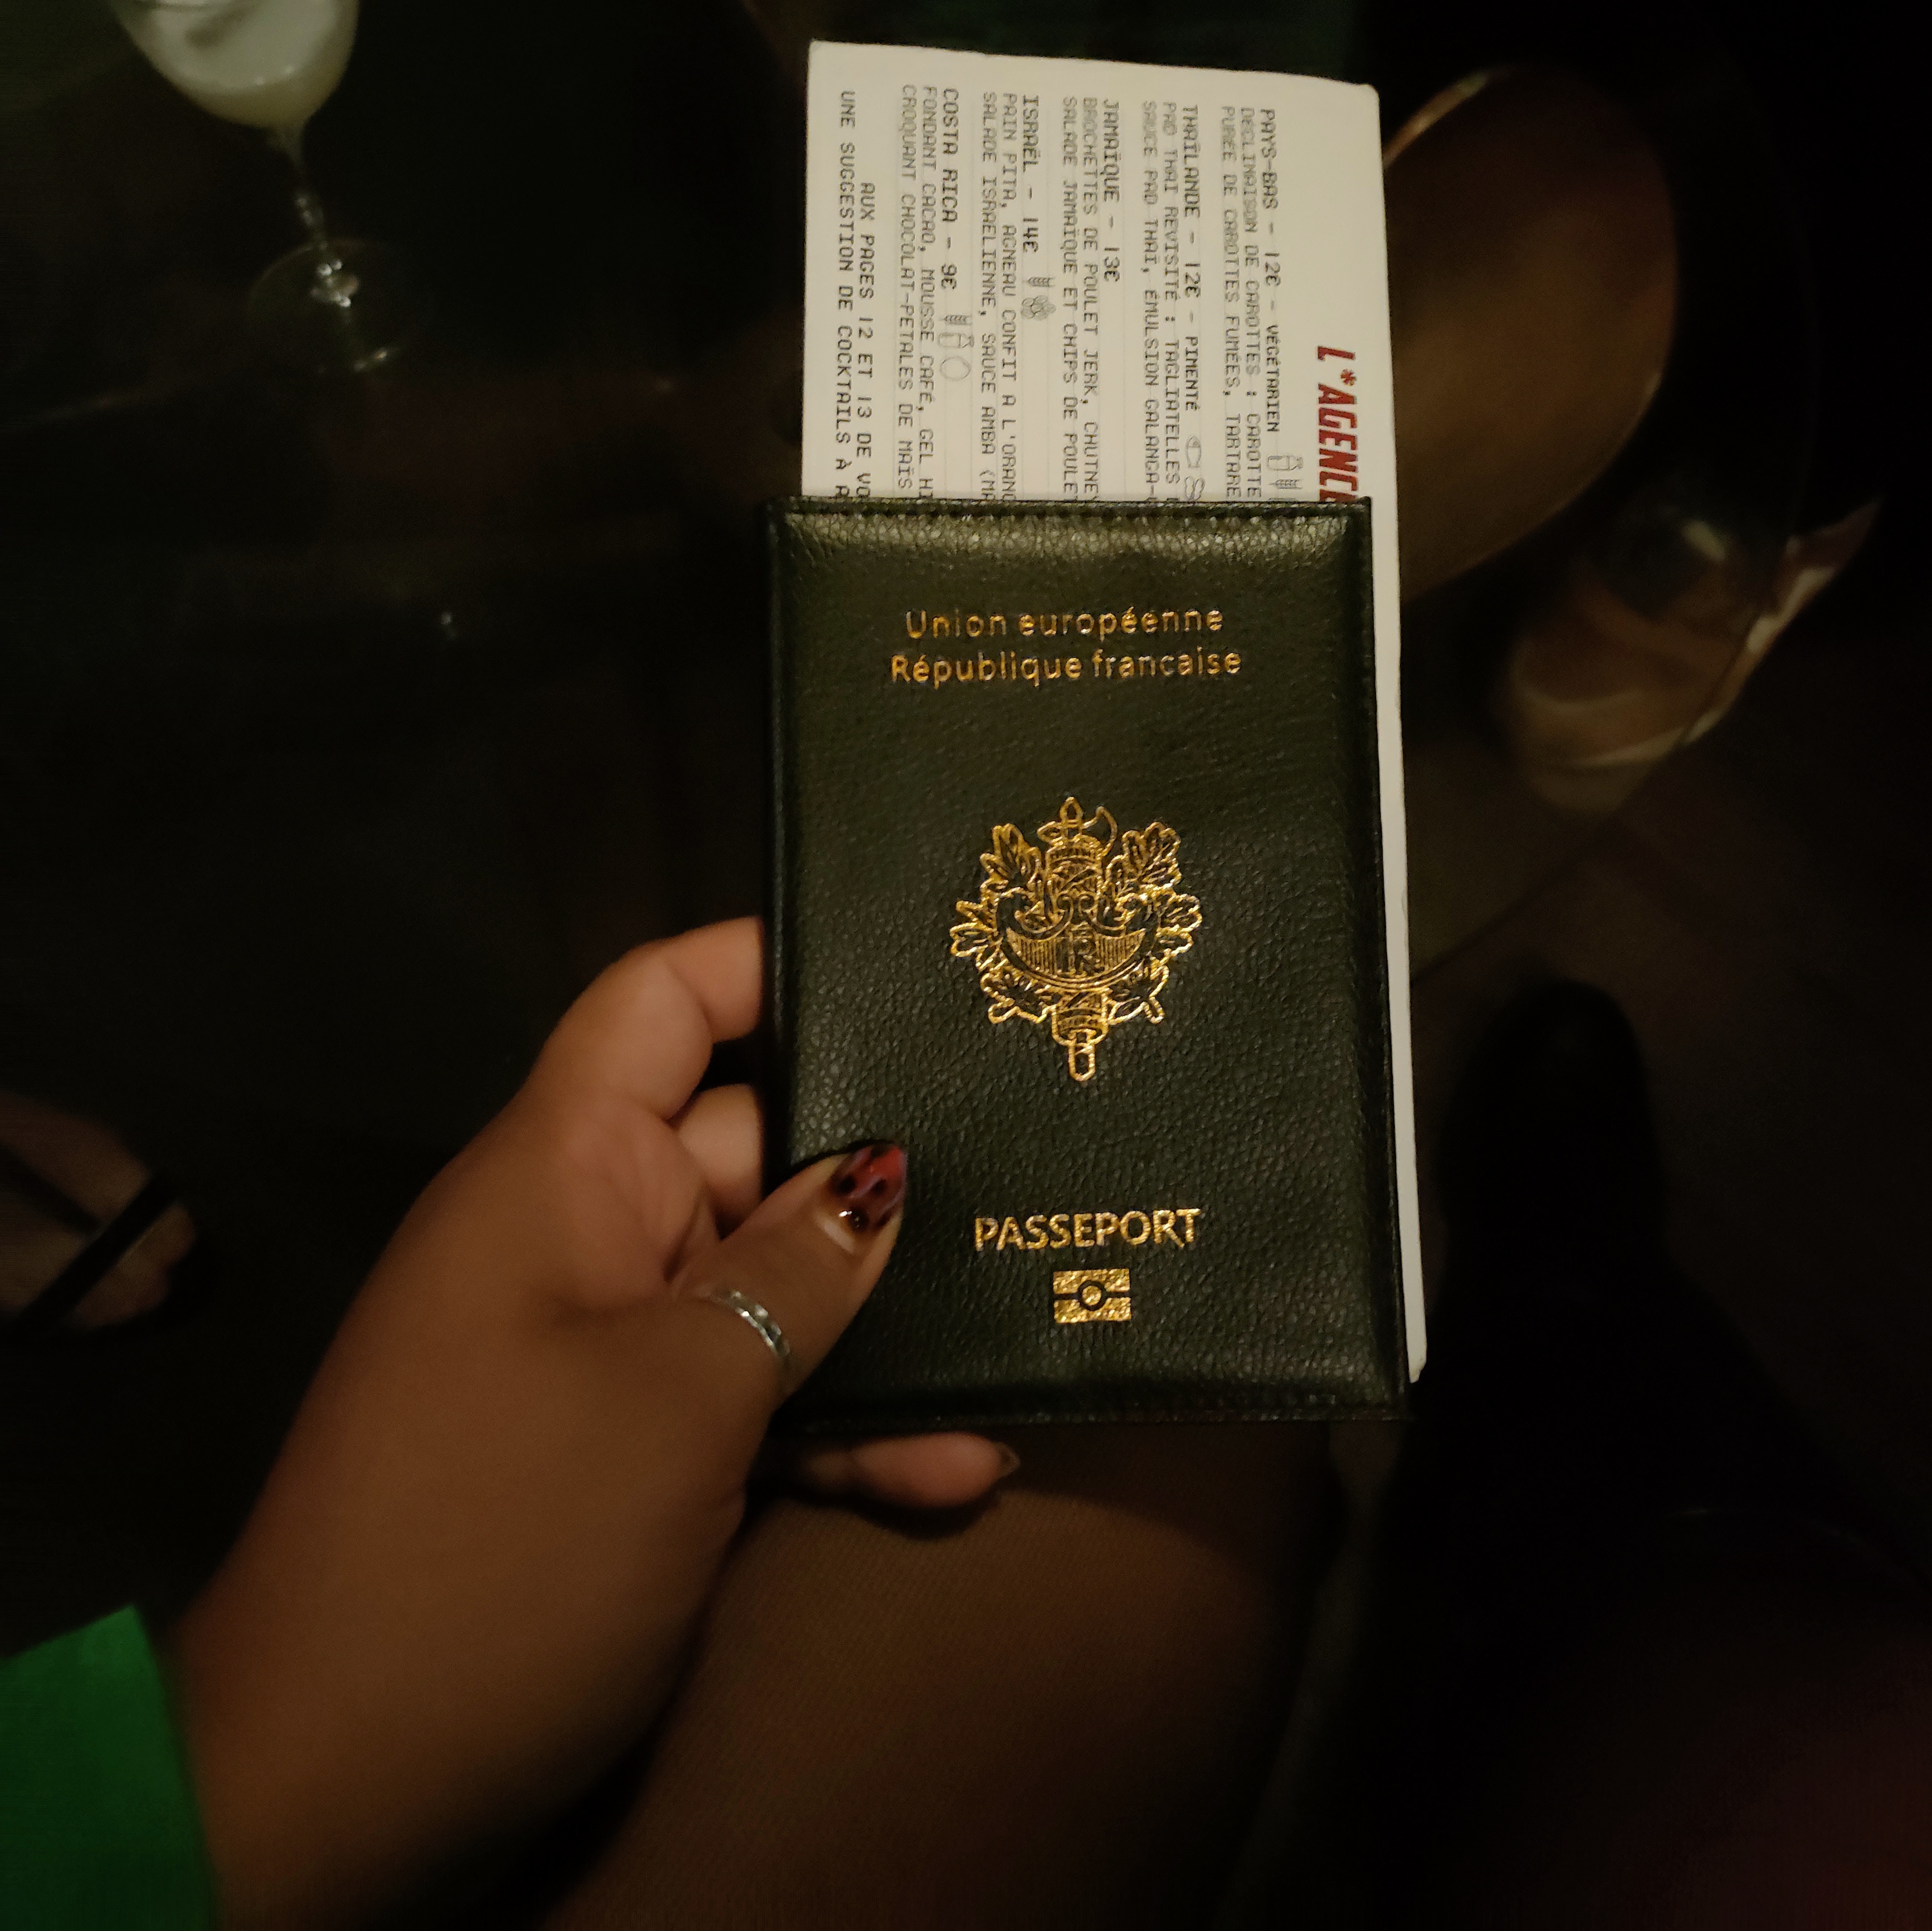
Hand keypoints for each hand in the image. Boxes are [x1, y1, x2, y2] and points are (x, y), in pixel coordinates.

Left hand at [171, 920, 1008, 1926]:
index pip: (660, 1004)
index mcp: (563, 1169)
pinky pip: (752, 1402)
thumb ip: (794, 1272)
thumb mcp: (677, 1395)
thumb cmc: (504, 1538)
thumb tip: (883, 1171)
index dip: (770, 964)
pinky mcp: (632, 1458)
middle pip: (749, 1145)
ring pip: (771, 1287)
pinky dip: (842, 1429)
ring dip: (889, 1323)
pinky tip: (963, 1466)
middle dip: (882, 1161)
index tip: (916, 962)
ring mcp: (611, 1351)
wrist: (340, 1778)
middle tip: (1048, 1154)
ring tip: (1037, 1322)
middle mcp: (588, 1235)